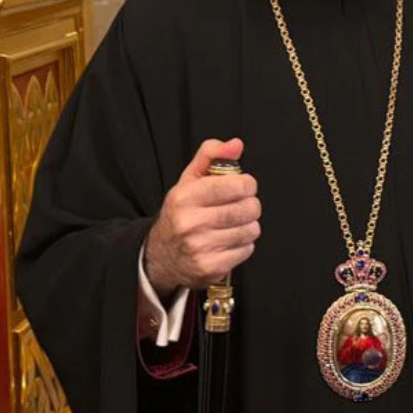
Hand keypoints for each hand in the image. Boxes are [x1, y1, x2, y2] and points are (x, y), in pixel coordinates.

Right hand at [144, 139, 260, 292]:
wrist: (162, 254)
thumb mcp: (189, 179)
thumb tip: (235, 144)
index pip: (236, 186)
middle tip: (240, 205)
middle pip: (247, 209)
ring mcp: (200, 248)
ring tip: (232, 224)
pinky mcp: (210, 268)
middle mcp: (190, 223)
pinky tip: (228, 240)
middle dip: (250, 205)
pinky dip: (243, 245)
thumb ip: (211, 156)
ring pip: (250, 230)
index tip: (244, 186)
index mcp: (185, 198)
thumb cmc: (181, 212)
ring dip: (248, 225)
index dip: (247, 184)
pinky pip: (246, 250)